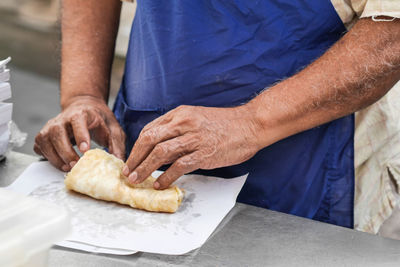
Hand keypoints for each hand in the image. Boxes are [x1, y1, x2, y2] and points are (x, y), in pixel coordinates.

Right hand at [34, 96, 125, 171]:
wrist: (85, 107)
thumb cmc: (99, 119)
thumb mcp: (113, 129)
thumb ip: (117, 144)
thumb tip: (119, 161)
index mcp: (81, 114)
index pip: (78, 121)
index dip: (80, 135)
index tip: (85, 150)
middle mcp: (62, 119)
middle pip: (57, 133)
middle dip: (65, 151)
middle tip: (75, 164)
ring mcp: (51, 126)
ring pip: (45, 140)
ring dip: (55, 156)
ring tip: (67, 167)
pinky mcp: (44, 135)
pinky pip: (40, 146)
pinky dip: (47, 156)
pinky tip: (59, 163)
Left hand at [122, 104, 261, 188]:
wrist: (250, 124)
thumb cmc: (225, 124)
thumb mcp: (197, 118)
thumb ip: (178, 129)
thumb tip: (161, 146)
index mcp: (180, 114)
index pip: (150, 130)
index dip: (137, 146)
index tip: (131, 159)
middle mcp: (184, 123)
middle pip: (150, 139)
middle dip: (135, 157)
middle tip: (127, 172)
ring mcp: (194, 138)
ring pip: (160, 152)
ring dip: (145, 168)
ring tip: (136, 180)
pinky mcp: (204, 153)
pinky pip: (179, 166)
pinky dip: (166, 176)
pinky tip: (159, 184)